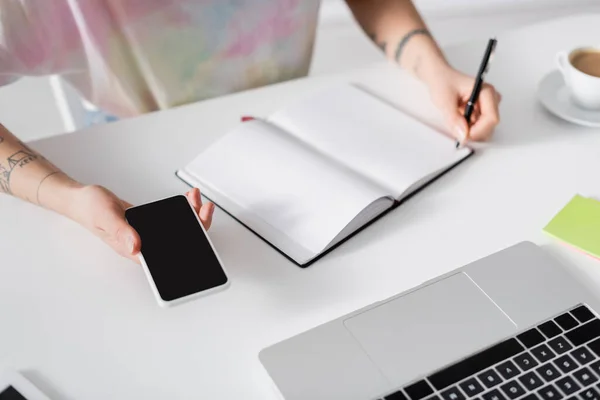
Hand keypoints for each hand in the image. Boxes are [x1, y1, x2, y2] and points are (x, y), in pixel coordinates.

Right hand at [69, 185, 214, 261]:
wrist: (81, 199)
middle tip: (203, 207)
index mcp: (135, 251)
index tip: (200, 228)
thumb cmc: (89, 209)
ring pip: (179, 230)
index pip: (169, 256)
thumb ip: (120, 231)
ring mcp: (148, 235)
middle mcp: (144, 246)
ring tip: (195, 198)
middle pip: (180, 243)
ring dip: (192, 215)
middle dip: (197, 226)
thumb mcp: (106, 217)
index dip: (190, 245)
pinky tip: (188, 200)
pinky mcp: (150, 225)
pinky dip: (183, 210)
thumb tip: (136, 247)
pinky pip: (172, 220)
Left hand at [427, 65, 500, 143]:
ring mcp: (487, 107)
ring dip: (469, 130)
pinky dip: (467, 129)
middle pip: (489, 126)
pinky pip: (478, 129)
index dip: (478, 131)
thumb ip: (454, 119)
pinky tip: (459, 119)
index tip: (463, 136)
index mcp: (486, 91)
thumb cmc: (443, 82)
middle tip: (456, 127)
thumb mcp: (444, 100)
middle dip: (473, 132)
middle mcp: (491, 99)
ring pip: (484, 130)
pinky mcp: (481, 113)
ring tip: (456, 118)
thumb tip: (463, 135)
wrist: (439, 78)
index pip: (491, 118)